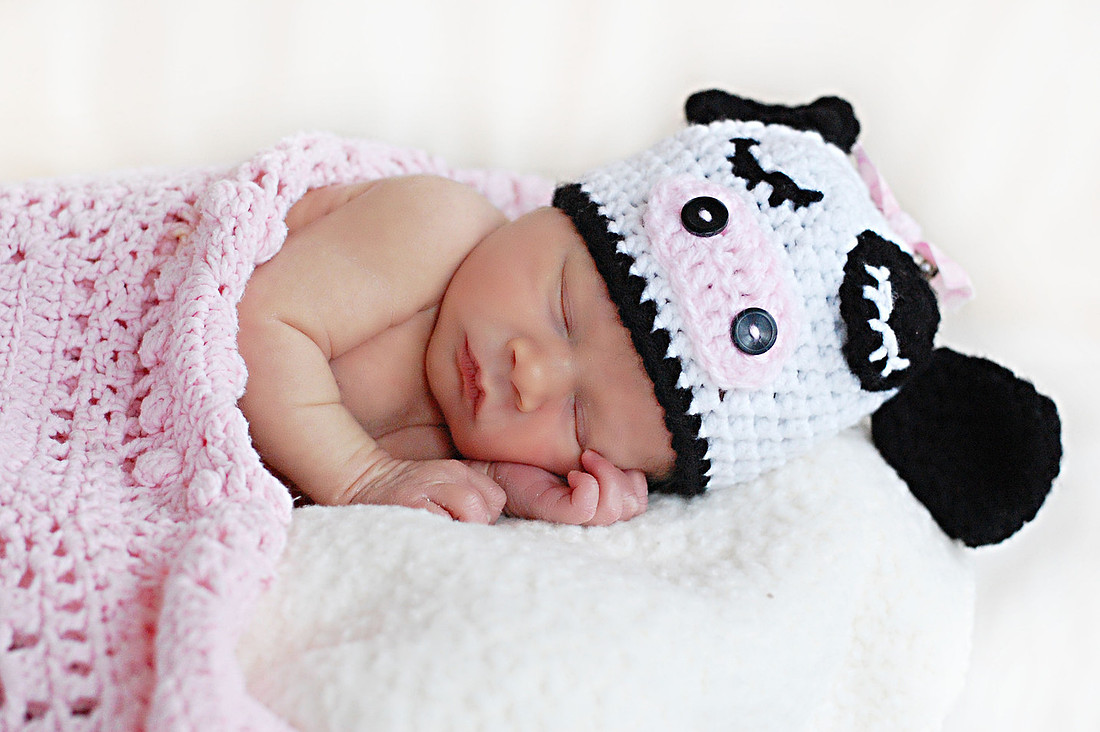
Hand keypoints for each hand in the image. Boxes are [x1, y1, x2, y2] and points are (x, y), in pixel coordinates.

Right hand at [349, 456, 506, 523]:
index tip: (469, 525)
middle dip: (477, 527)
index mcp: (458, 471)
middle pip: (484, 505)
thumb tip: (486, 526)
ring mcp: (428, 488)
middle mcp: (446, 475)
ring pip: (472, 507)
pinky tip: (429, 537)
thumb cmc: (409, 493)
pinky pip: (442, 522)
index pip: (495, 498)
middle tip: (456, 535)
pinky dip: (442, 534)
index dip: (488, 516)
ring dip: (463, 530)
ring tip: (444, 537)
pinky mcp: (409, 503)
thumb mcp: (442, 484)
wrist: (364, 480)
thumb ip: (467, 498)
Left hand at [473, 450, 647, 525]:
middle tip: (590, 456)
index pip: (638, 504)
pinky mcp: (549, 510)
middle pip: (631, 507)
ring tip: (582, 460)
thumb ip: (605, 462)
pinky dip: (586, 485)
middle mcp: (588, 515)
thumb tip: (631, 459)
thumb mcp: (579, 455)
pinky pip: (585, 508)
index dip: (634, 481)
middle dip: (620, 475)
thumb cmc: (535, 457)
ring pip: (612, 510)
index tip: (605, 459)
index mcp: (599, 502)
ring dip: (605, 475)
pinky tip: (571, 473)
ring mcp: (568, 517)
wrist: (493, 459)